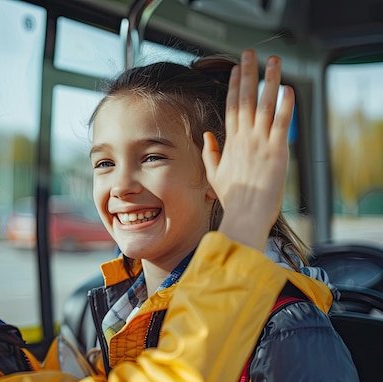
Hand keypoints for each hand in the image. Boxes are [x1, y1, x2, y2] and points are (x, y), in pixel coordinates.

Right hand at [202, 49, 293, 250]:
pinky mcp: (277, 151)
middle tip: (249, 54)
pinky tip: (288, 88)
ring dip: (269, 81)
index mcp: (231, 143)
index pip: (231, 107)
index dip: (234, 86)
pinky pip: (282, 123)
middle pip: (245, 99)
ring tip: (273, 61)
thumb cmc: (233, 198)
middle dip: (247, 74)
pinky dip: (286, 105)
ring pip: (265, 105)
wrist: (246, 213)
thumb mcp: (215, 175)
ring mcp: (261, 143)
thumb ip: (211, 153)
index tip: (236, 69)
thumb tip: (207, 136)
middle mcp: (244, 138)